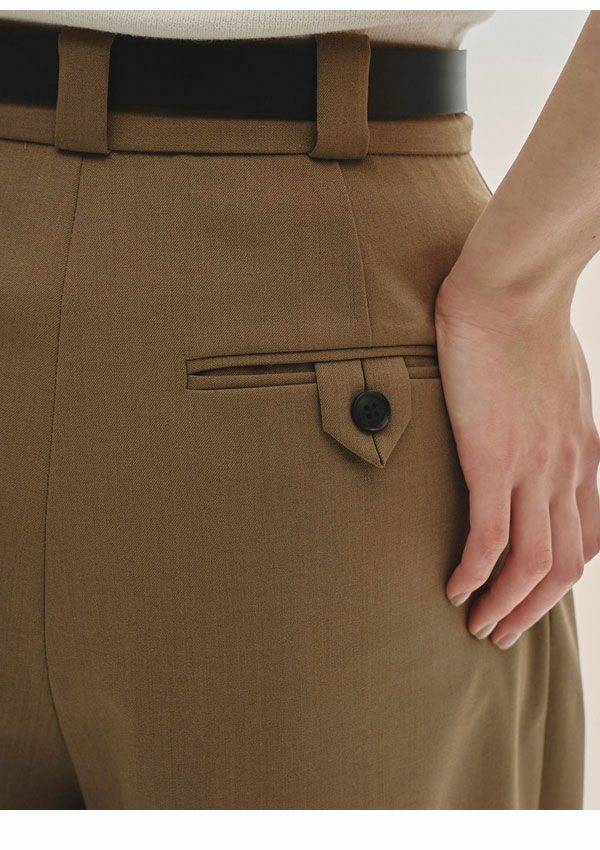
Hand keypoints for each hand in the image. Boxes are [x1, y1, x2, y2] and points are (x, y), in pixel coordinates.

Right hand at [435, 268, 599, 647]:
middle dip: (534, 609)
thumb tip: (528, 426)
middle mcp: (568, 470)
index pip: (591, 536)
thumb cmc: (525, 325)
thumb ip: (552, 415)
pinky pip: (490, 538)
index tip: (531, 591)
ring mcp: (534, 467)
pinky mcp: (493, 459)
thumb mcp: (558, 381)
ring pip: (534, 563)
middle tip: (501, 631)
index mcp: (584, 453)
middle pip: (565, 566)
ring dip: (506, 606)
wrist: (511, 291)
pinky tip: (454, 588)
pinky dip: (474, 573)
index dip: (564, 577)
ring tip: (477, 625)